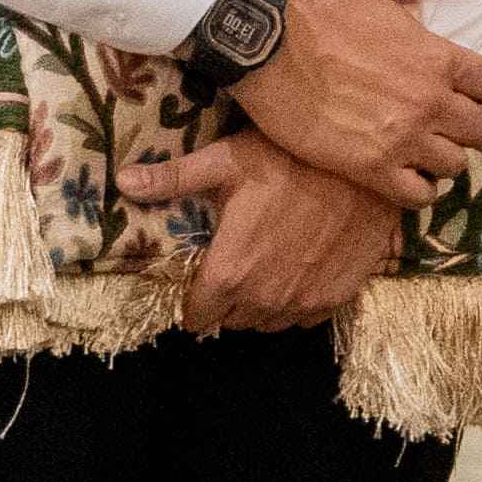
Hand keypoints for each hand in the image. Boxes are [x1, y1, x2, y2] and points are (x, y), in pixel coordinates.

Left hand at [157, 140, 403, 330]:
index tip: (200, 282)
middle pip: (233, 322)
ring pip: (269, 323)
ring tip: (265, 270)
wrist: (360, 165)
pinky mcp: (337, 297)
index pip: (198, 315)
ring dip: (262, 305)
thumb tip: (121, 181)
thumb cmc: (287, 158)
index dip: (195, 300)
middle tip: (235, 267)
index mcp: (230, 272)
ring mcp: (304, 301)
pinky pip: (306, 318)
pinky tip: (298, 271)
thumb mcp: (225, 162)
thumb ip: (172, 180)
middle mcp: (264, 298)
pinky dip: (298, 303)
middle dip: (228, 301)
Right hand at [230, 0, 481, 194]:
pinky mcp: (371, 168)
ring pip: (455, 165)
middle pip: (481, 130)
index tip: (466, 87)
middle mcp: (430, 102)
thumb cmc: (320, 12)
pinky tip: (404, 173)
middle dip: (469, 125)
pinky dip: (419, 189)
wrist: (265, 50)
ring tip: (424, 147)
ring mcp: (402, 139)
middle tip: (445, 120)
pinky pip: (419, 195)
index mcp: (438, 58)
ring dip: (444, 157)